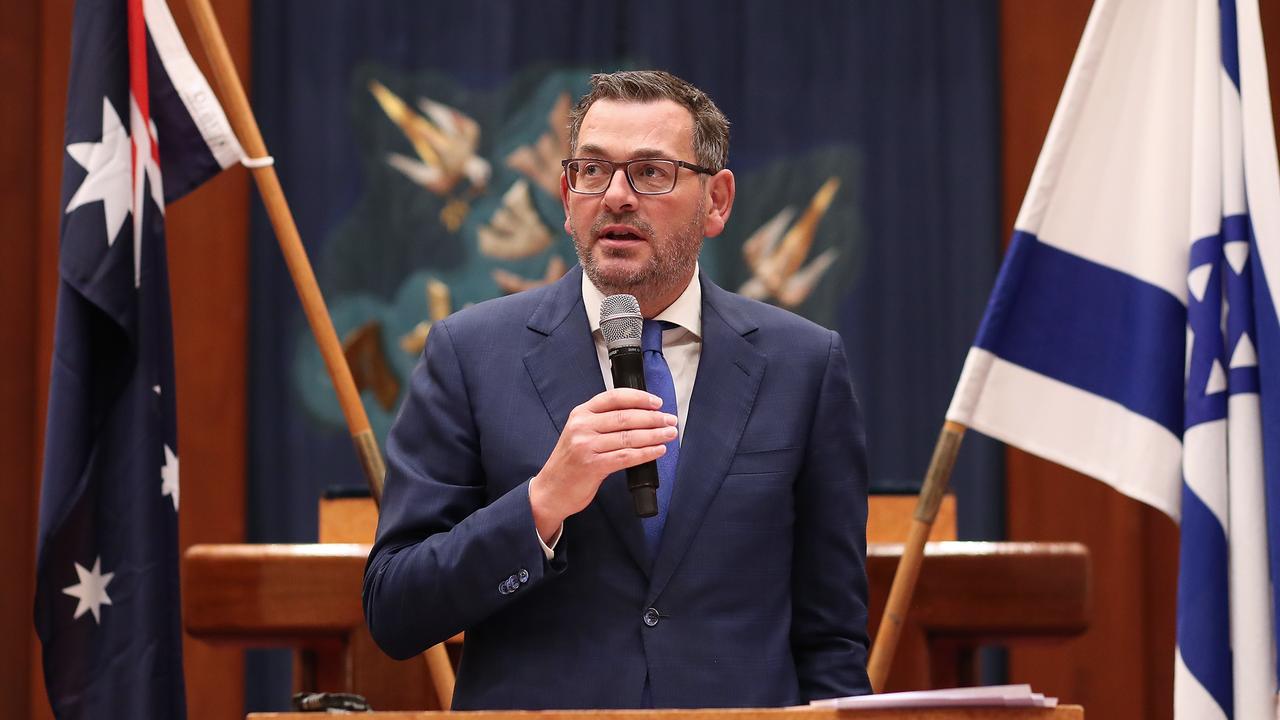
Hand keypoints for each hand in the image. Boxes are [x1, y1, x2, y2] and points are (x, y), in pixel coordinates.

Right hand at [529, 388, 677, 540]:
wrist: (551, 489)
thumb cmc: (571, 461)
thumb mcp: (580, 432)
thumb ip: (602, 421)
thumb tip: (641, 414)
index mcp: (581, 413)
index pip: (614, 397)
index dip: (639, 398)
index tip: (658, 403)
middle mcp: (582, 426)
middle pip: (626, 417)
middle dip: (653, 418)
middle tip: (670, 420)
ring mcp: (586, 446)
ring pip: (629, 436)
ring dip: (654, 435)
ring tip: (669, 434)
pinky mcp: (593, 465)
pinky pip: (626, 457)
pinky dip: (646, 453)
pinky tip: (658, 451)